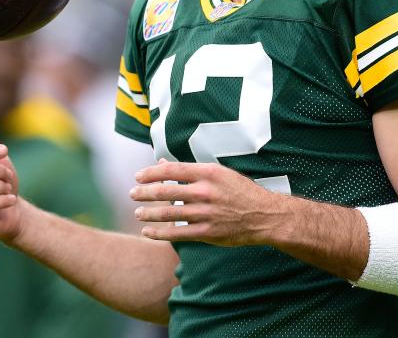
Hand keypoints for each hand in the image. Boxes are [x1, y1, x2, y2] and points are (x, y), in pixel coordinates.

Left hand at [130, 160, 286, 245]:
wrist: (264, 216)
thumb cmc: (241, 191)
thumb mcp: (219, 173)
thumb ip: (190, 170)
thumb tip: (164, 163)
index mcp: (208, 173)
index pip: (171, 170)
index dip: (150, 173)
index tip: (138, 176)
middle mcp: (205, 192)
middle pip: (165, 191)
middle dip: (144, 193)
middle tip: (132, 194)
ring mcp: (205, 213)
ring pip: (169, 214)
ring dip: (149, 214)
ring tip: (138, 213)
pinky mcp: (207, 233)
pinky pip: (178, 234)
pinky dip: (160, 233)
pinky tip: (148, 232)